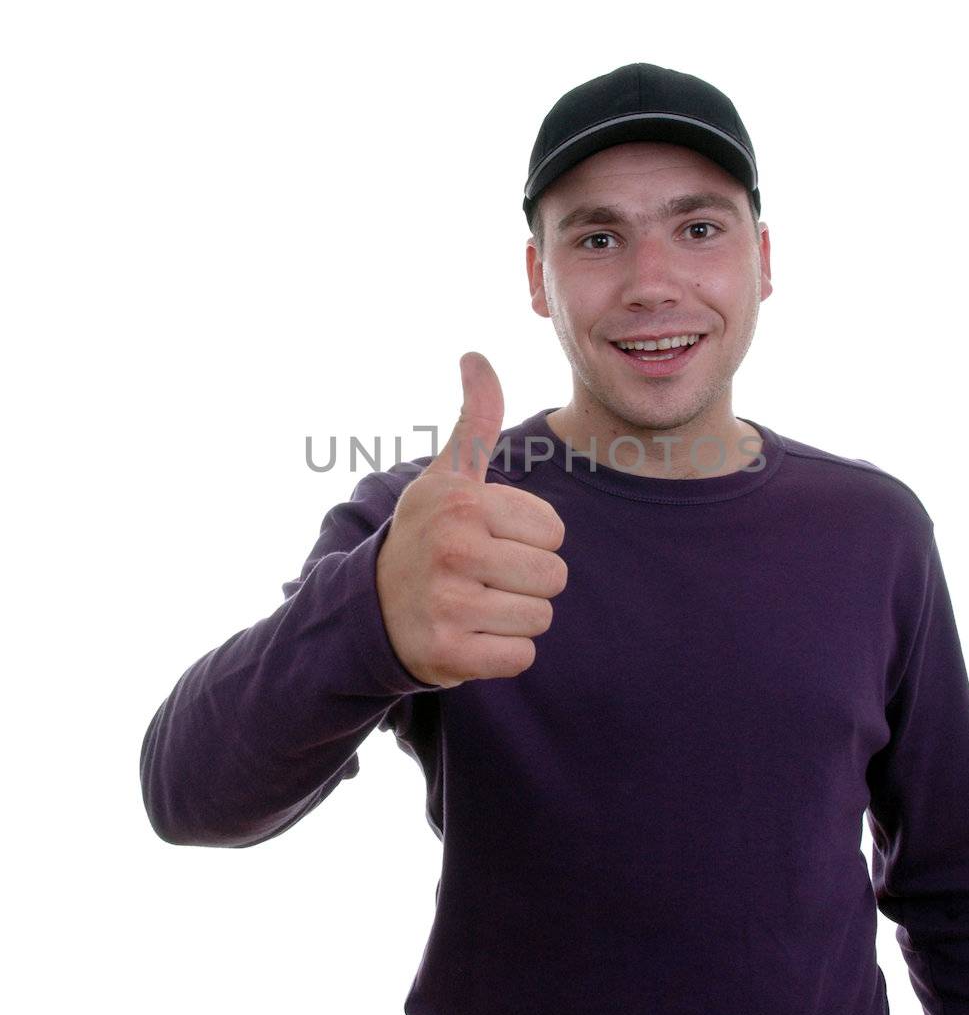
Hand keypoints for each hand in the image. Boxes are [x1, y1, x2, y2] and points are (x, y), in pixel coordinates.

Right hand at [376, 352, 567, 687]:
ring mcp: (448, 604)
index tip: (486, 539)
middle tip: (483, 577)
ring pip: (541, 617)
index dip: (528, 539)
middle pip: (553, 576)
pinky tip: (469, 635)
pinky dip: (502, 653)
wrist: (369, 610)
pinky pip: (522, 657)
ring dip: (515, 617)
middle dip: (526, 581)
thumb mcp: (446, 476)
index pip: (554, 530)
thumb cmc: (426, 535)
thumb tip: (475, 356)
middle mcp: (452, 549)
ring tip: (475, 604)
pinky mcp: (448, 654)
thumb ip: (474, 420)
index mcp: (461, 502)